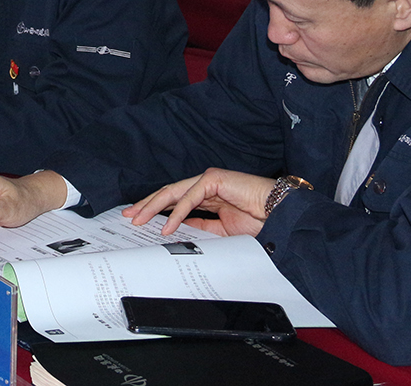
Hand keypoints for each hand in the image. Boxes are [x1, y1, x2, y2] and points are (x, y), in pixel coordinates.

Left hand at [123, 168, 276, 237]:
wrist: (280, 213)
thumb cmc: (258, 219)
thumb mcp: (221, 229)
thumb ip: (201, 227)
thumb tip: (178, 231)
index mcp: (206, 195)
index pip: (174, 200)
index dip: (155, 209)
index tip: (138, 218)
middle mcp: (204, 185)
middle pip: (168, 194)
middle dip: (146, 204)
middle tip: (129, 215)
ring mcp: (208, 180)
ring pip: (174, 192)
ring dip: (154, 206)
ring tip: (139, 218)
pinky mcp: (214, 179)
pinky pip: (190, 197)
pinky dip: (176, 212)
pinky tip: (166, 224)